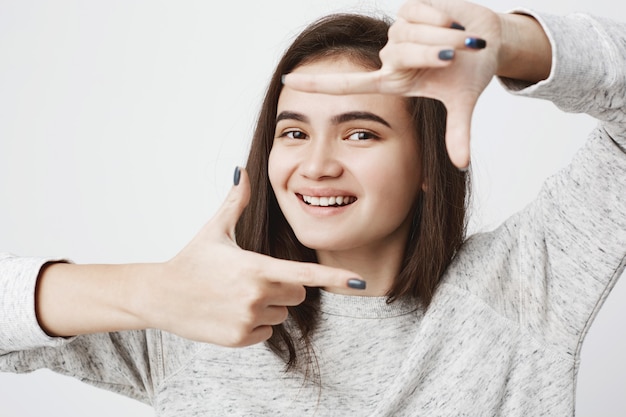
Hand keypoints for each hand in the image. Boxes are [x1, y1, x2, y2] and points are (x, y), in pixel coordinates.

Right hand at [143, 168, 363, 346]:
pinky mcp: (239, 338)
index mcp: (256, 266)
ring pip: (282, 314)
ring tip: (237, 295)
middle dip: (284, 287)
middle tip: (254, 279)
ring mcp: (248, 319)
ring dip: (269, 306)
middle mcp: (256, 295)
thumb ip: (237, 201)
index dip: (335, 277)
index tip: (360, 282)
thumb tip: (243, 170)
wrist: (161, 295)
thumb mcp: (215, 229)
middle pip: (298, 294)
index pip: (305, 273)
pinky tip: (231, 312)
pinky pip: (266, 332)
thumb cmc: (192, 259)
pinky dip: (255, 324)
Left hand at [283, 0, 501, 168]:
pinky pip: (421, 12)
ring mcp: (397, 32)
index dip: (317, 83)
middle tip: (455, 58)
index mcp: (393, 81)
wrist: (488, 39)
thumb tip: (462, 165)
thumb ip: (457, 132)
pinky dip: (442, 17)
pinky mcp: (408, 8)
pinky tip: (450, 21)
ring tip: (458, 42)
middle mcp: (390, 57)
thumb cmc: (469, 72)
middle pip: (404, 53)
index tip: (286, 82)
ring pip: (413, 33)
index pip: (347, 84)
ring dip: (445, 37)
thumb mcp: (460, 103)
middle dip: (436, 53)